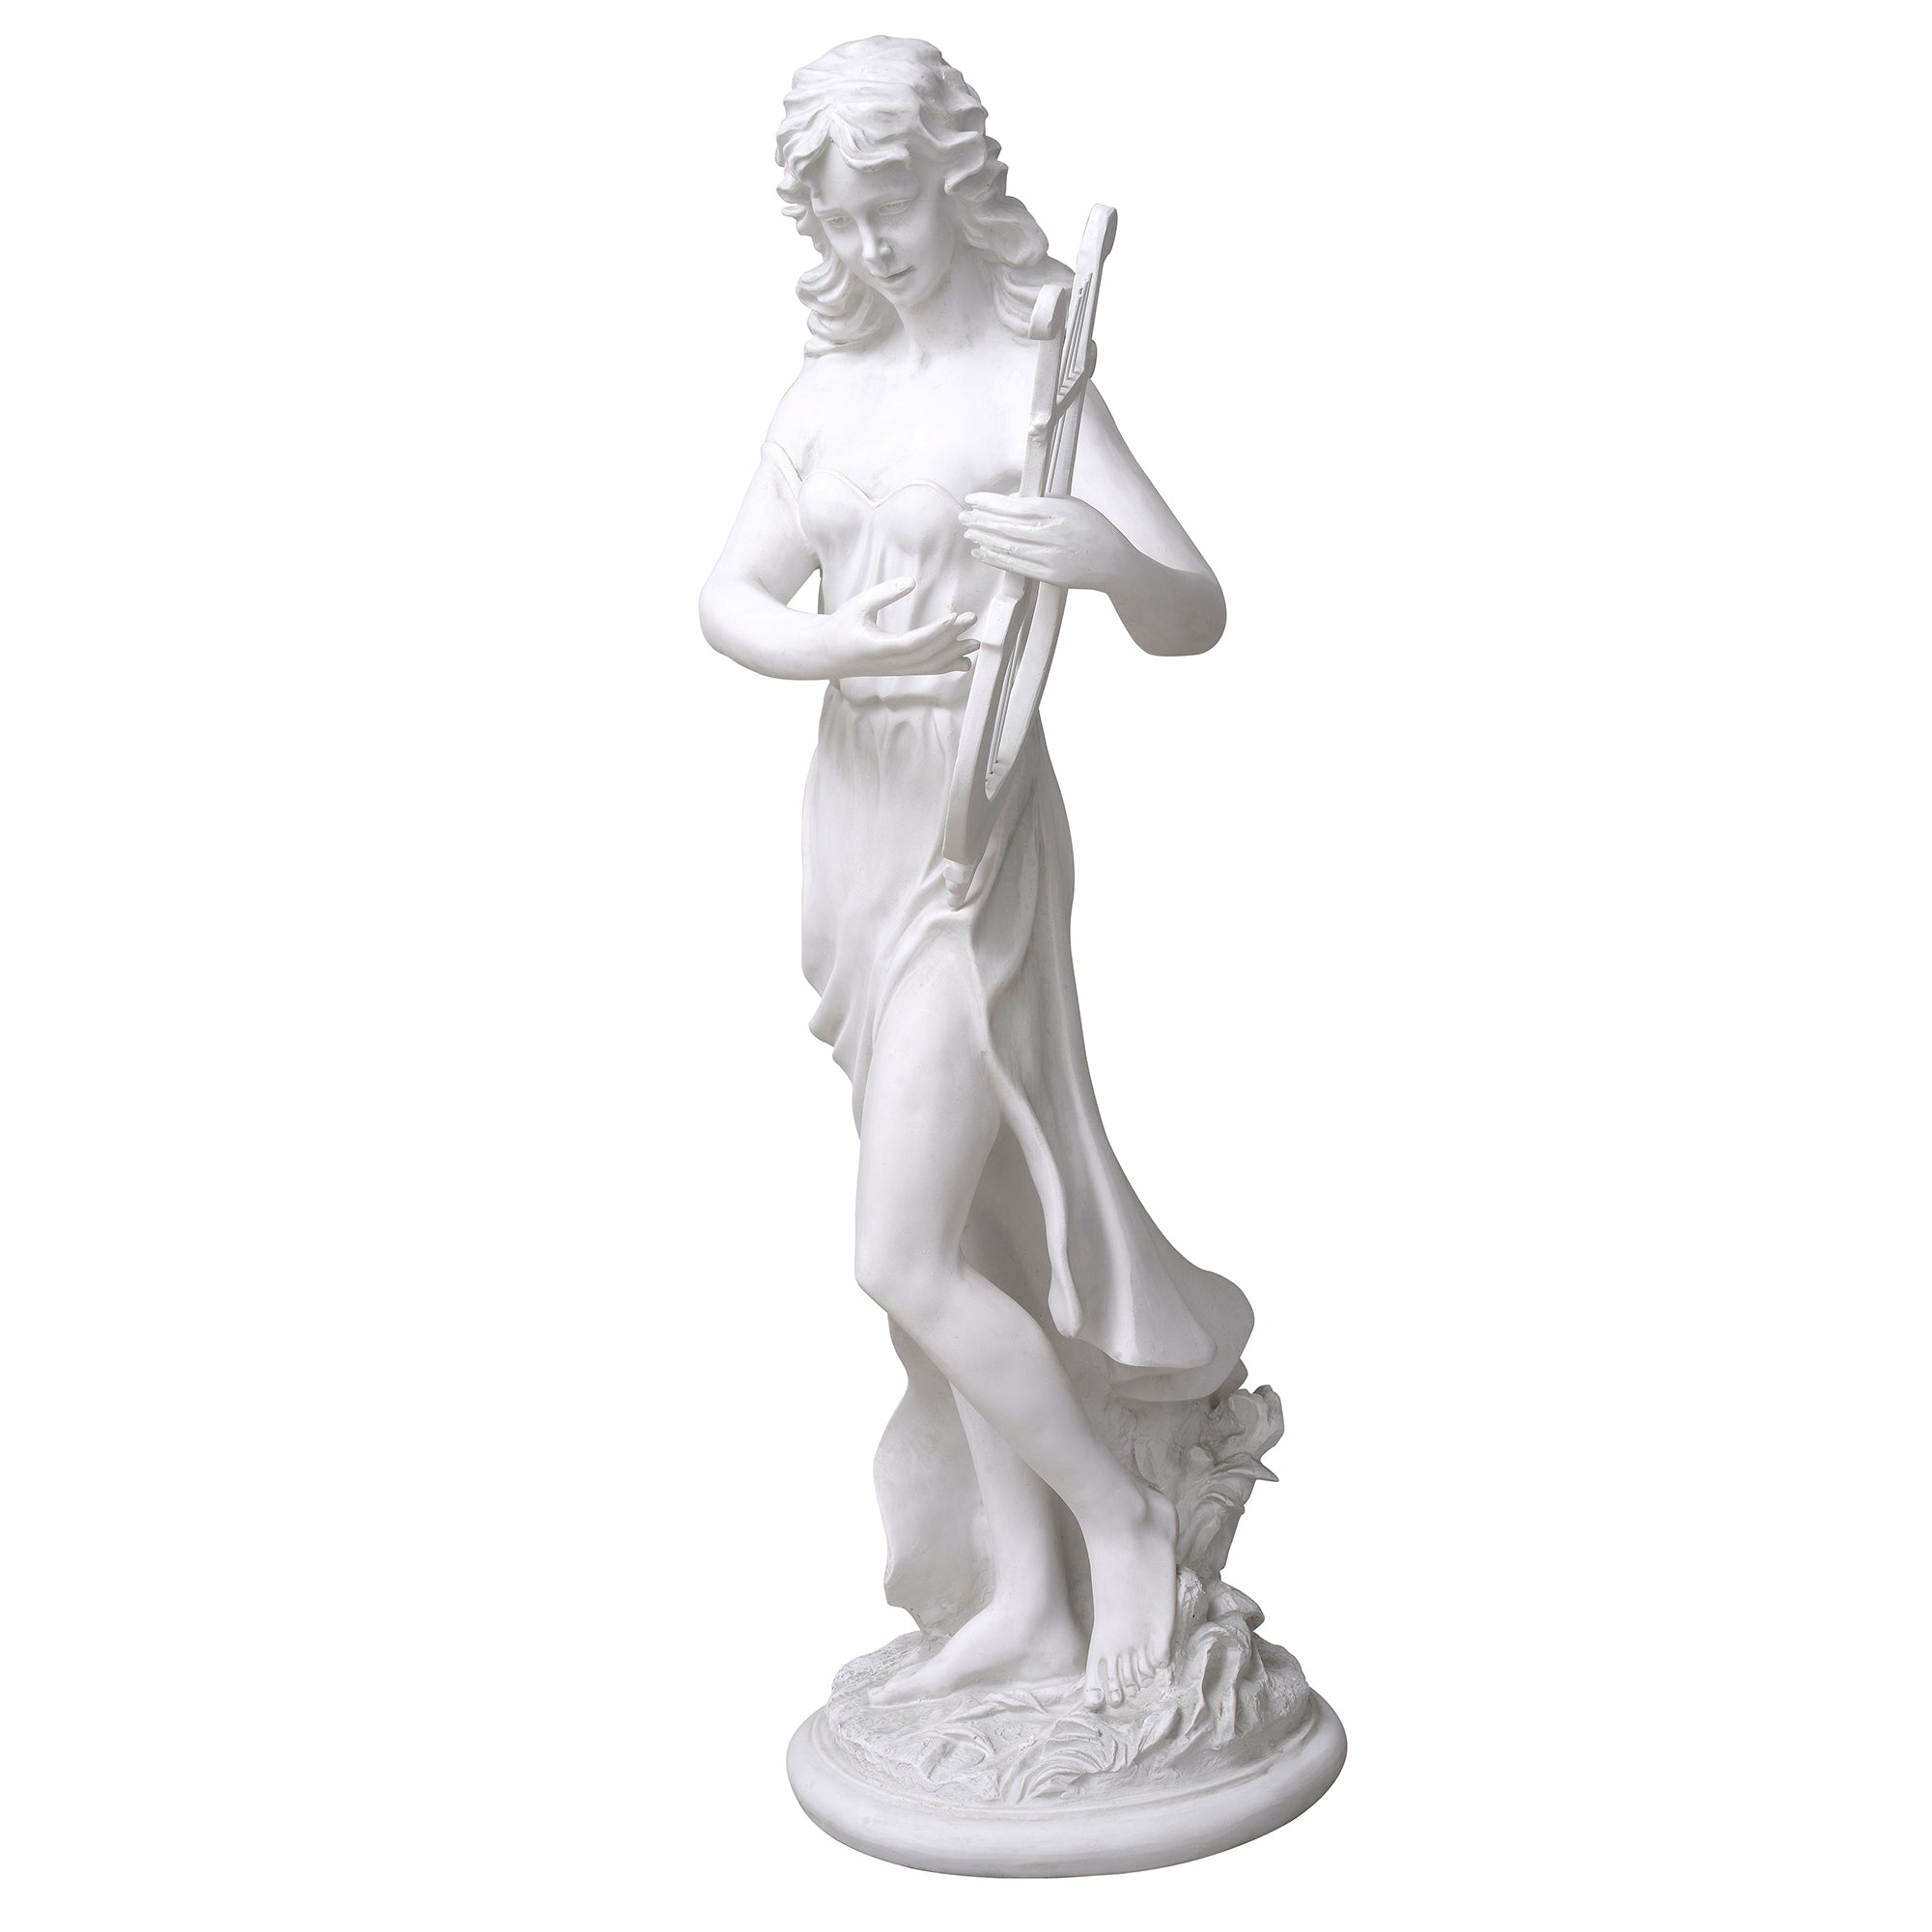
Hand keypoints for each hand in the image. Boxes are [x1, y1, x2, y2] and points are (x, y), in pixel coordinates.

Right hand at [817, 576, 976, 678]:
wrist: (824, 655)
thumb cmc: (839, 627)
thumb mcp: (857, 605)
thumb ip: (884, 593)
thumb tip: (912, 581)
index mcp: (877, 648)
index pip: (913, 643)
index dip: (936, 632)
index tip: (954, 617)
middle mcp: (890, 664)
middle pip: (927, 654)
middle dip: (953, 637)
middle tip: (972, 618)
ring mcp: (895, 670)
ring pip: (930, 666)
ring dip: (954, 654)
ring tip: (975, 642)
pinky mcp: (898, 671)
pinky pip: (926, 671)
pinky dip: (946, 666)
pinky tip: (964, 661)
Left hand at [958, 493, 1133, 591]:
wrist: (1113, 562)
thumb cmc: (1092, 528)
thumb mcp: (1071, 504)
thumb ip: (1042, 499)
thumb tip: (1012, 499)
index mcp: (1056, 511)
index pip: (1013, 505)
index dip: (989, 503)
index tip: (972, 499)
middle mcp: (1051, 534)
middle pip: (1006, 526)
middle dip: (980, 520)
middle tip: (963, 516)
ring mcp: (1049, 557)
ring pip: (1007, 546)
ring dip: (984, 539)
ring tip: (968, 533)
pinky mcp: (1048, 576)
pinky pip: (1015, 566)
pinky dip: (994, 558)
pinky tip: (981, 552)